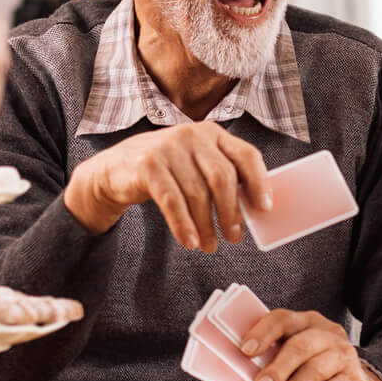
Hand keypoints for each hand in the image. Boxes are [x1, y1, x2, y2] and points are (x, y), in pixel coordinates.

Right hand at [63, 122, 273, 249]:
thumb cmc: (167, 172)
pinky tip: (190, 242)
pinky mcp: (147, 165)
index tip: (265, 208)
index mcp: (212, 134)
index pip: (246, 155)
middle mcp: (192, 135)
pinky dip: (183, 225)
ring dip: (206, 225)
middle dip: (231, 212)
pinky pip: (172, 201)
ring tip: (210, 246)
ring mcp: (168, 147)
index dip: (259, 183)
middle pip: (223, 178)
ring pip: (197, 193)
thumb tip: (253, 210)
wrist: (116, 169)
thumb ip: (222, 179)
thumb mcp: (196, 167)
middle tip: (234, 237)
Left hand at [239, 309, 381, 380]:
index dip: (263, 332)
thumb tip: (243, 378)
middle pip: (301, 346)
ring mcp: (344, 356)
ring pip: (315, 371)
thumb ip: (274, 359)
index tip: (245, 350)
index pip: (283, 319)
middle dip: (277, 368)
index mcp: (308, 323)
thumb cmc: (318, 370)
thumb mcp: (297, 357)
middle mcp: (328, 335)